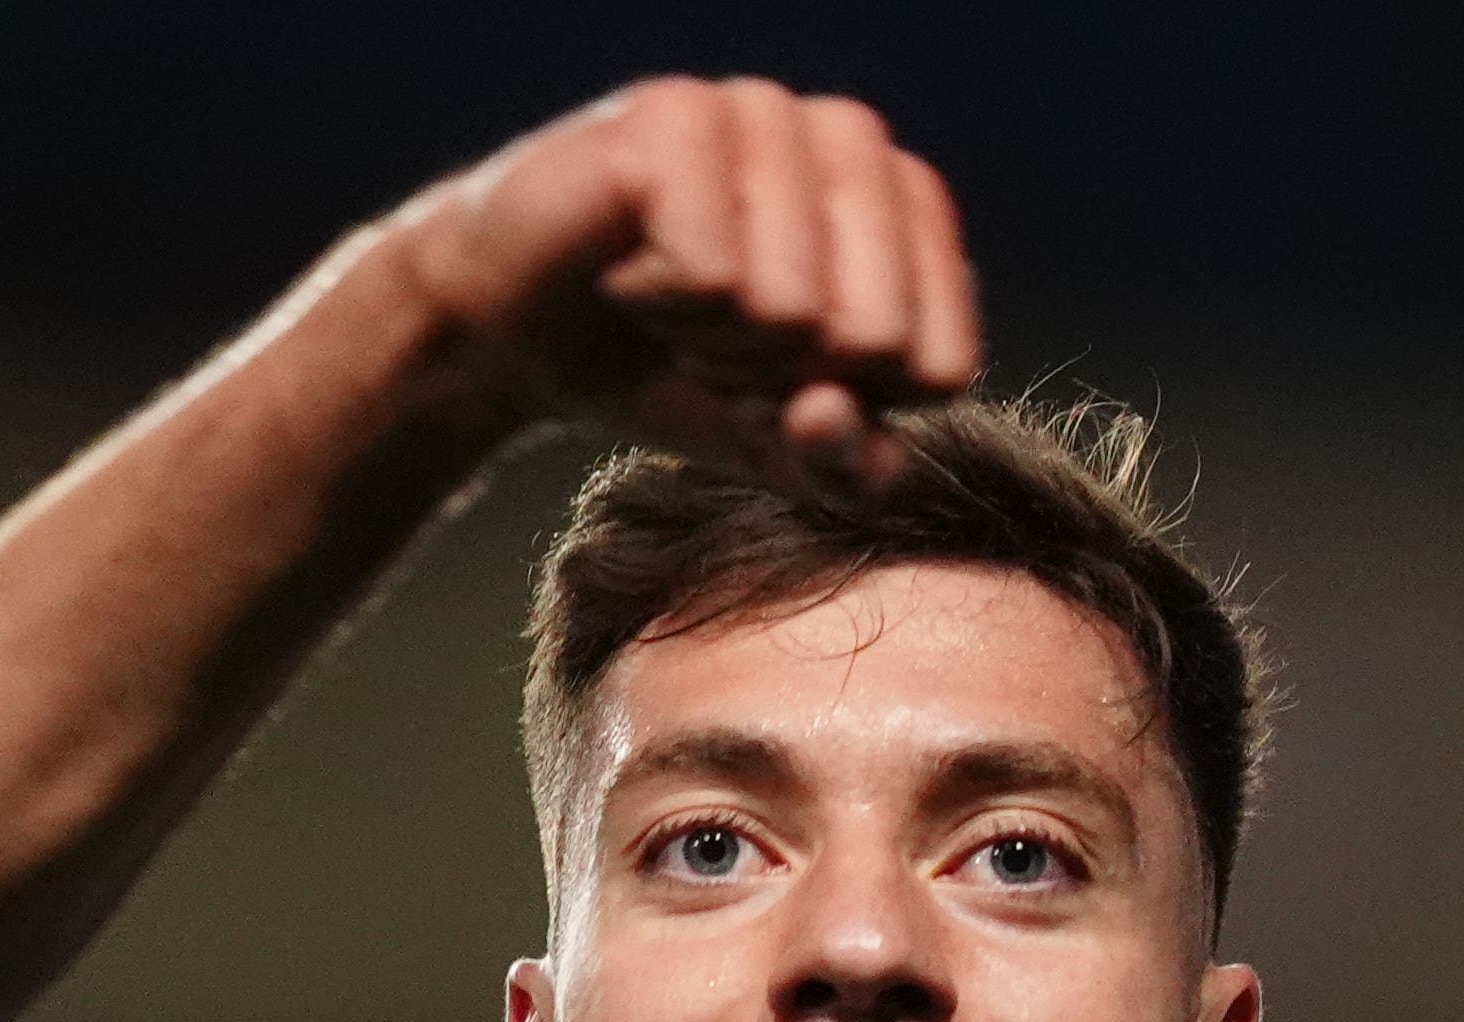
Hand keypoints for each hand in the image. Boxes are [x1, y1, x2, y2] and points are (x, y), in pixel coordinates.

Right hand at [392, 78, 981, 487]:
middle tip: (715, 338)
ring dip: (714, 341)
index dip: (848, 408)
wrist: (520, 334)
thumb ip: (852, 469)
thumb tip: (830, 413)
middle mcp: (850, 137)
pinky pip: (710, 273)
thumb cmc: (672, 375)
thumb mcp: (782, 449)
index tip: (780, 376)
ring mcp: (764, 110)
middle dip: (781, 378)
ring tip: (671, 301)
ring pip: (792, 308)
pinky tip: (626, 268)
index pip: (942, 365)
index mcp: (910, 204)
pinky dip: (659, 302)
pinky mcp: (676, 112)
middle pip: (876, 338)